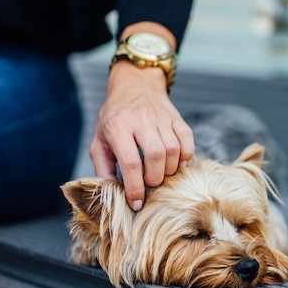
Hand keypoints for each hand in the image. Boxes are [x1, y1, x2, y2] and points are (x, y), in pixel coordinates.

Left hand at [89, 61, 194, 210]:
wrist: (135, 85)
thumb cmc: (114, 118)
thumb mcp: (100, 141)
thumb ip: (103, 167)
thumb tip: (111, 192)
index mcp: (117, 127)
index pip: (130, 163)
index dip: (135, 188)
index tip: (137, 202)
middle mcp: (141, 120)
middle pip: (156, 156)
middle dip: (155, 178)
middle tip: (150, 184)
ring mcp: (161, 118)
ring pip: (174, 150)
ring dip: (170, 170)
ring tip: (161, 174)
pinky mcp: (177, 118)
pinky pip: (188, 141)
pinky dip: (185, 157)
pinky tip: (176, 163)